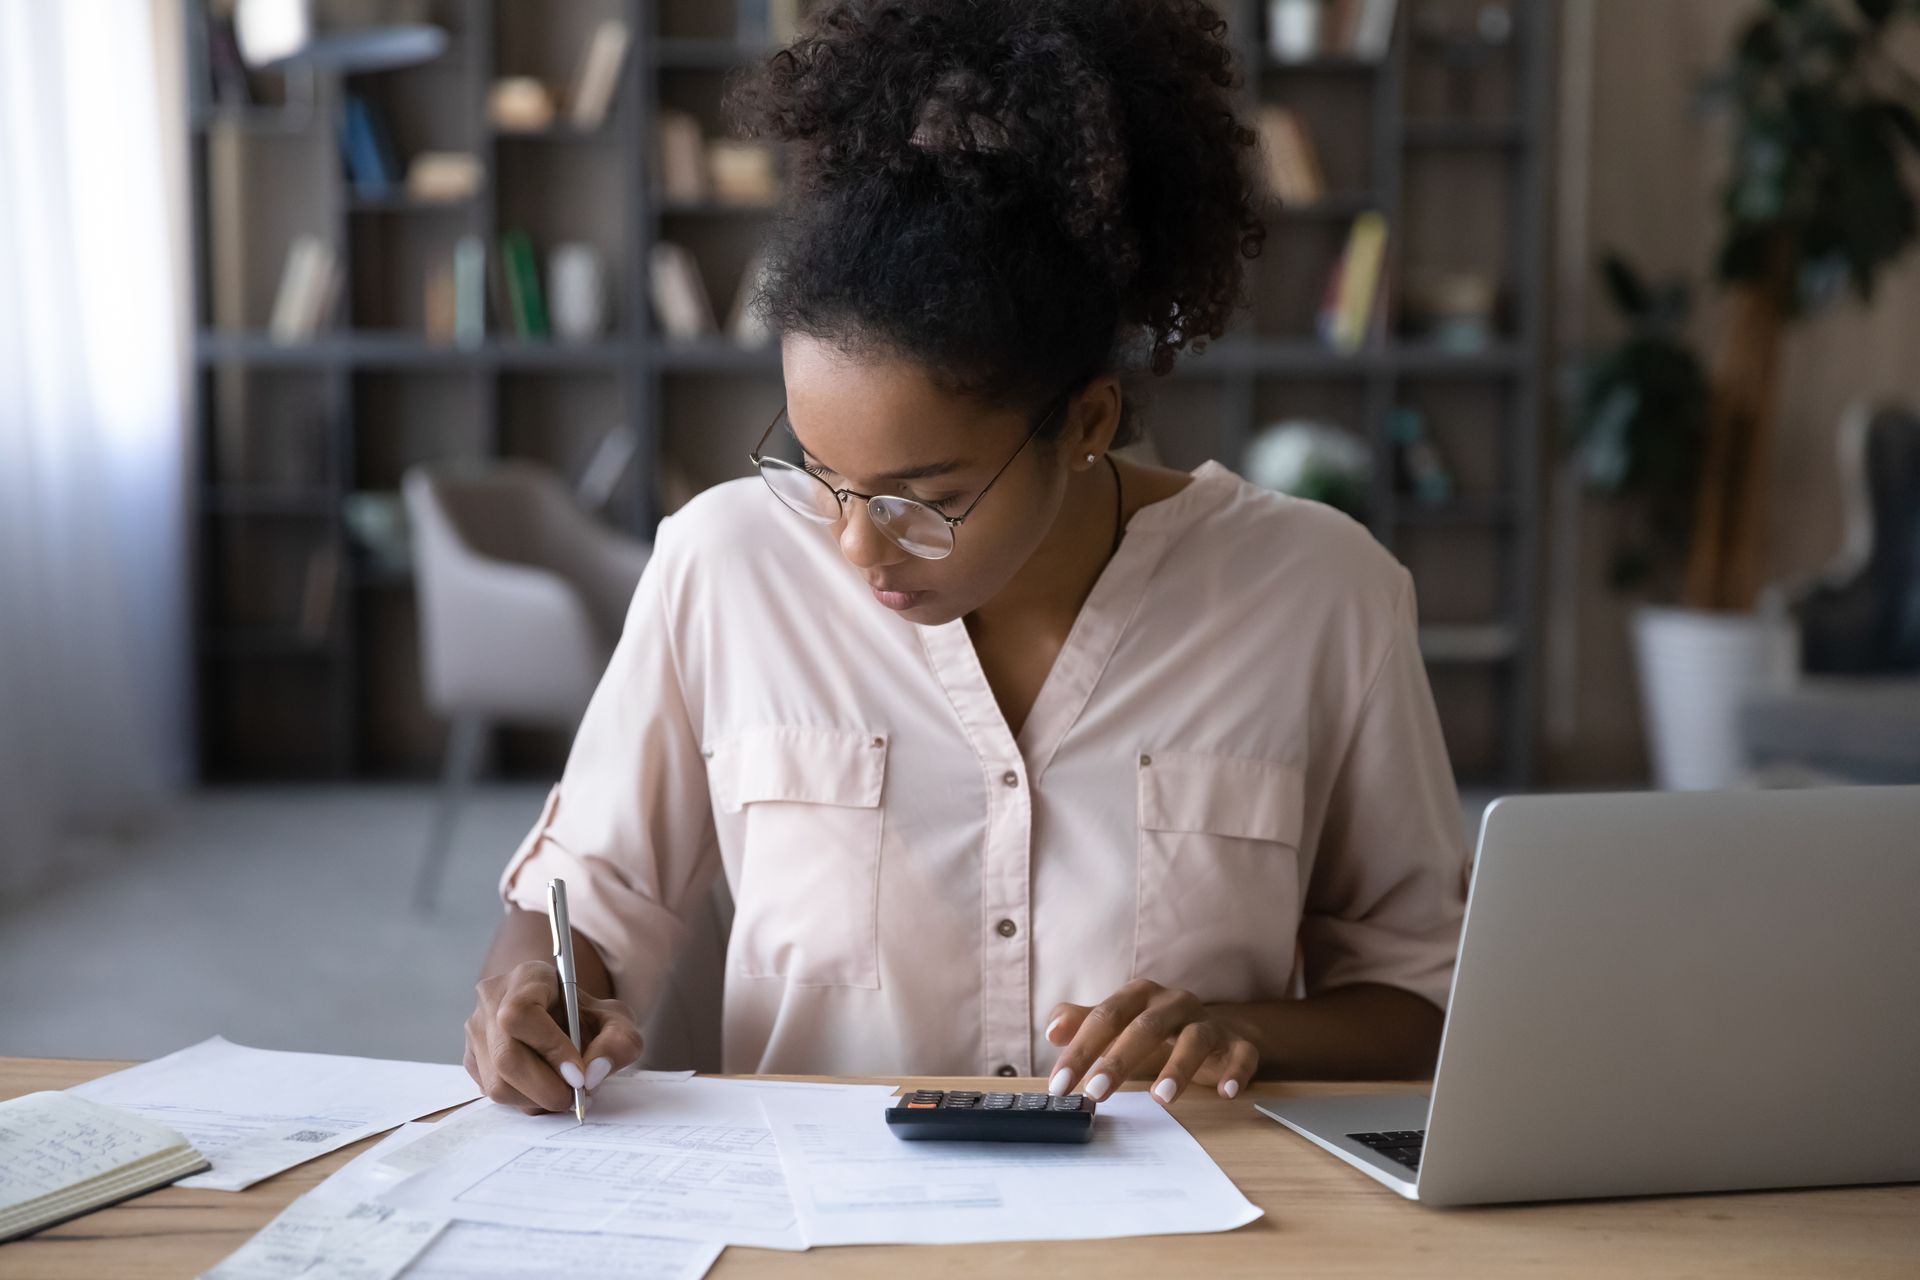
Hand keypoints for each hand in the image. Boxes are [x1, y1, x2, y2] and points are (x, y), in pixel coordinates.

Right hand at [464, 960, 644, 1113]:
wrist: (565, 1019)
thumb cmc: (587, 1017)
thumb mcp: (617, 1021)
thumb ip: (618, 1042)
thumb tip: (592, 1074)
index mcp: (527, 977)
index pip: (521, 1014)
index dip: (550, 1049)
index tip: (579, 1074)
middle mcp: (492, 1000)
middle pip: (506, 1056)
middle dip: (546, 1087)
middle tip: (577, 1097)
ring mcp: (476, 1031)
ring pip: (497, 1083)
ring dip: (537, 1100)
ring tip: (566, 1093)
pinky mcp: (472, 1059)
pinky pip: (493, 1094)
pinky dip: (525, 1102)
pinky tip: (546, 1090)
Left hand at [1043, 979, 1258, 1106]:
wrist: (1214, 1029)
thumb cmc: (1155, 1030)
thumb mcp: (1117, 1024)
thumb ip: (1083, 1023)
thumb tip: (1053, 1030)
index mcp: (1141, 996)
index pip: (1105, 1017)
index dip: (1081, 1049)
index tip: (1059, 1084)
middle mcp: (1175, 1003)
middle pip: (1146, 1027)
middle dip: (1119, 1060)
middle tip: (1096, 1093)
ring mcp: (1209, 1022)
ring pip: (1195, 1039)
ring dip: (1178, 1068)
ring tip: (1161, 1098)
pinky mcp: (1237, 1044)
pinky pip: (1241, 1055)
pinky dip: (1235, 1072)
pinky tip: (1225, 1092)